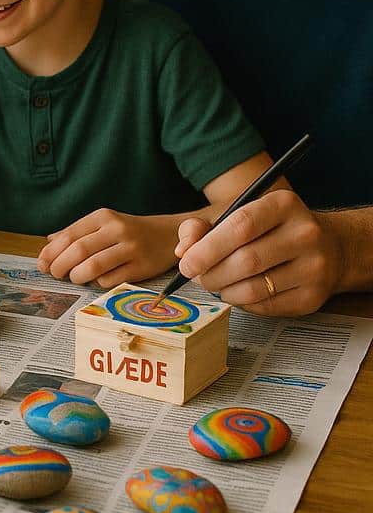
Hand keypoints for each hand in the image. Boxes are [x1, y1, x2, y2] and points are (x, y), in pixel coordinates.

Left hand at [38, 209, 178, 286]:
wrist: (168, 234)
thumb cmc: (128, 231)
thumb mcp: (103, 224)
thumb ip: (76, 232)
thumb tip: (48, 244)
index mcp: (103, 217)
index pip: (70, 235)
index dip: (52, 252)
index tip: (42, 264)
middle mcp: (117, 229)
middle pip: (79, 250)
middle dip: (60, 266)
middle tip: (55, 274)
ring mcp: (131, 248)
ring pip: (94, 266)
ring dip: (77, 276)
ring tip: (74, 278)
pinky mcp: (142, 267)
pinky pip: (111, 280)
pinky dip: (98, 283)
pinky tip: (96, 280)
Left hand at [176, 189, 342, 316]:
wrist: (329, 248)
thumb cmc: (270, 230)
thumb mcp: (239, 215)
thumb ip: (203, 227)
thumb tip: (183, 250)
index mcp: (283, 205)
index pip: (240, 226)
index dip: (207, 248)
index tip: (186, 263)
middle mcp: (305, 233)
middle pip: (246, 261)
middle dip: (211, 274)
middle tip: (197, 277)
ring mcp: (314, 267)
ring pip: (254, 288)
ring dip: (224, 291)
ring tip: (217, 284)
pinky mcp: (313, 296)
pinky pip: (266, 307)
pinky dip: (242, 303)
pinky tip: (238, 292)